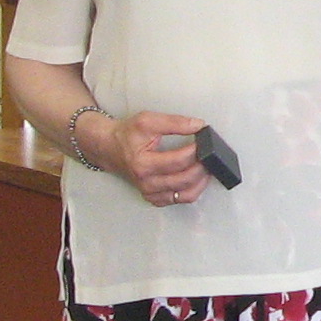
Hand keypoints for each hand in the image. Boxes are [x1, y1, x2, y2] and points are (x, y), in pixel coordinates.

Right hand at [86, 111, 210, 207]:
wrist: (110, 148)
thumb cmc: (127, 135)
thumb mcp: (148, 121)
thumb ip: (174, 122)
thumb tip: (198, 125)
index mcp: (142, 164)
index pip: (178, 161)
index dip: (196, 151)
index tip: (204, 140)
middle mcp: (146, 182)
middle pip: (185, 179)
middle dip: (203, 166)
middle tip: (210, 153)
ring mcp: (151, 193)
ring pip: (187, 194)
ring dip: (202, 180)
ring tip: (207, 165)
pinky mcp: (155, 198)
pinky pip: (181, 200)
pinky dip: (193, 189)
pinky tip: (197, 177)